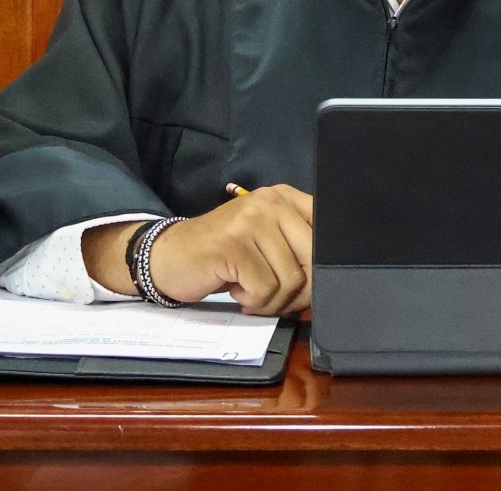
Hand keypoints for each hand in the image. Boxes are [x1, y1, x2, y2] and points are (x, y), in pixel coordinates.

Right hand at [150, 185, 313, 315]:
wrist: (169, 254)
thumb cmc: (223, 254)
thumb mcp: (265, 238)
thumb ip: (296, 246)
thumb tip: (331, 277)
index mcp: (284, 197)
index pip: (326, 230)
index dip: (323, 266)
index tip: (305, 283)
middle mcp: (270, 203)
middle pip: (313, 259)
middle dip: (300, 292)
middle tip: (276, 299)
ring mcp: (250, 221)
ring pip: (290, 280)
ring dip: (272, 301)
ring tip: (251, 293)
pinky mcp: (232, 246)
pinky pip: (264, 289)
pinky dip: (253, 302)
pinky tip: (237, 292)